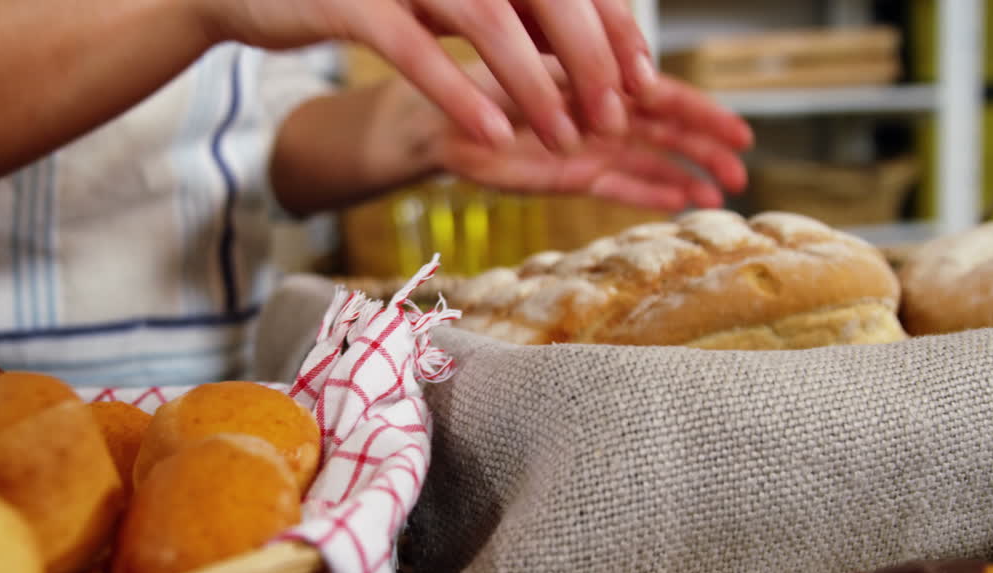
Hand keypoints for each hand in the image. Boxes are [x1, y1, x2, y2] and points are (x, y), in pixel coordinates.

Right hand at [196, 0, 654, 153]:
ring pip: (487, 20)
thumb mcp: (441, 0)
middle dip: (589, 57)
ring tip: (566, 138)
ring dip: (534, 83)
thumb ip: (504, 10)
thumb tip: (577, 46)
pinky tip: (492, 135)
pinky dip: (458, 90)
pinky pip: (414, 48)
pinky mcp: (351, 0)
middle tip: (614, 116)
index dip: (611, 24)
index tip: (642, 77)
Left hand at [410, 62, 752, 211]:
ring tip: (722, 196)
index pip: (665, 96)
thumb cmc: (488, 80)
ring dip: (687, 178)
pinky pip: (621, 185)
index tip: (741, 132)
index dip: (705, 115)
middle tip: (744, 170)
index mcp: (603, 80)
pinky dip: (650, 194)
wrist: (445, 116)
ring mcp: (593, 146)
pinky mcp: (574, 175)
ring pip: (651, 162)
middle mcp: (605, 112)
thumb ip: (585, 83)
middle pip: (669, 133)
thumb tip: (635, 89)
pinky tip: (681, 204)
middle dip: (708, 150)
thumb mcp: (538, 73)